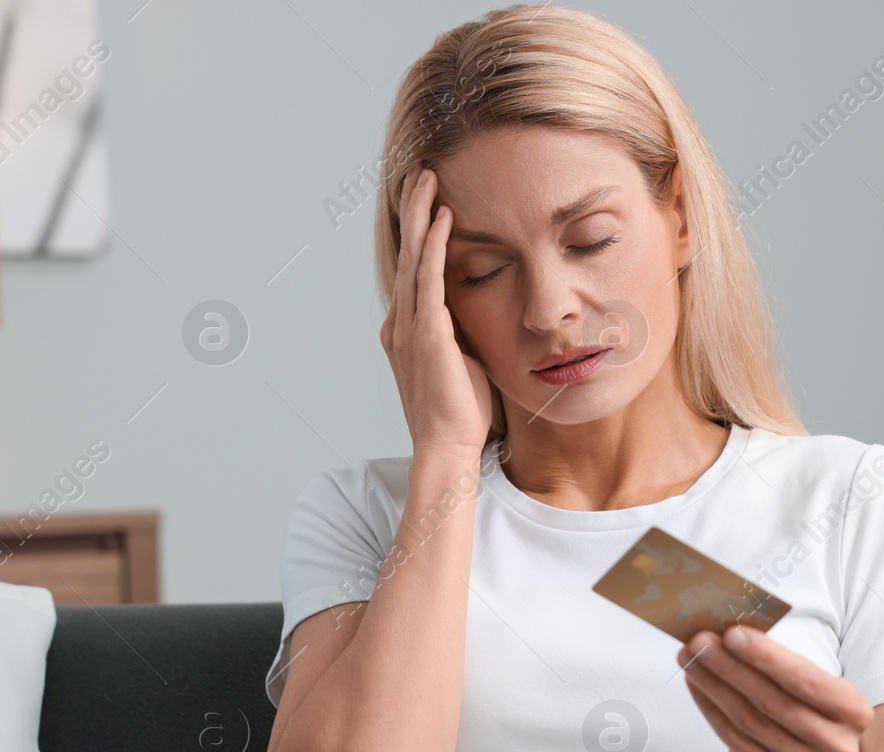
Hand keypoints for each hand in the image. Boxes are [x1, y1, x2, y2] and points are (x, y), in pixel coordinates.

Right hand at [380, 163, 492, 456]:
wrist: (447, 448)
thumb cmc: (461, 414)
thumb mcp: (463, 364)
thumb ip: (463, 336)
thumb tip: (482, 318)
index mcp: (406, 332)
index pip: (411, 270)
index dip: (416, 233)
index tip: (426, 200)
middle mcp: (400, 324)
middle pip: (405, 253)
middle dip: (412, 210)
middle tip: (419, 172)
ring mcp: (409, 328)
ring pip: (413, 258)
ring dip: (420, 215)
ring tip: (426, 177)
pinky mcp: (427, 335)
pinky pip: (429, 279)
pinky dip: (434, 245)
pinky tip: (443, 217)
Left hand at [679, 626, 874, 751]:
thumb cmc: (799, 713)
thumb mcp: (806, 689)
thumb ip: (779, 665)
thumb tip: (730, 632)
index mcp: (852, 711)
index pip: (806, 680)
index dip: (768, 657)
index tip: (733, 633)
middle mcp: (836, 745)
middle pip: (772, 700)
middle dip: (731, 667)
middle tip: (701, 642)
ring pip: (749, 720)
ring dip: (713, 685)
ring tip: (691, 659)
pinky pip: (734, 739)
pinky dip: (710, 708)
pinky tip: (695, 685)